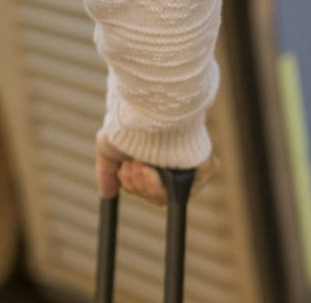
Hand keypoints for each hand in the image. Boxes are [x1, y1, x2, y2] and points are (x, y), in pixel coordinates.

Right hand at [95, 131, 216, 205]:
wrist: (147, 115)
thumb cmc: (127, 124)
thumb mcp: (108, 147)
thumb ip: (106, 171)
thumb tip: (106, 193)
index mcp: (151, 157)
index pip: (143, 185)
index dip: (131, 183)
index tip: (124, 171)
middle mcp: (169, 162)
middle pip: (153, 194)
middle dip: (138, 183)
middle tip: (135, 165)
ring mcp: (187, 166)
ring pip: (166, 195)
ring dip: (148, 184)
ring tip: (142, 163)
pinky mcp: (203, 168)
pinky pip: (187, 190)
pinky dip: (166, 186)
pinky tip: (155, 169)